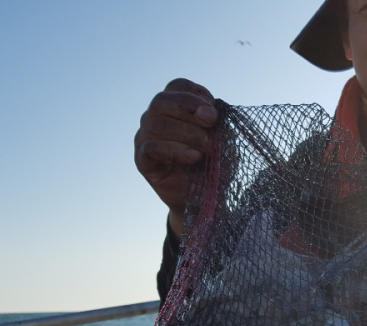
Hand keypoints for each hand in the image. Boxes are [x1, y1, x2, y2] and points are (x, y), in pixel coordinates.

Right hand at [134, 78, 217, 237]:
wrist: (207, 198)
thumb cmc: (215, 164)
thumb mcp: (224, 140)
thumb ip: (218, 124)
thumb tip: (211, 112)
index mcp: (174, 108)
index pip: (177, 86)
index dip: (195, 94)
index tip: (214, 111)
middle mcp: (154, 118)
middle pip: (162, 100)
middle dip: (189, 108)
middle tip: (212, 122)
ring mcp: (145, 138)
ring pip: (157, 124)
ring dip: (187, 133)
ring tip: (207, 147)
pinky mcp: (142, 160)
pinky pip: (151, 148)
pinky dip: (175, 150)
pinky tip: (194, 157)